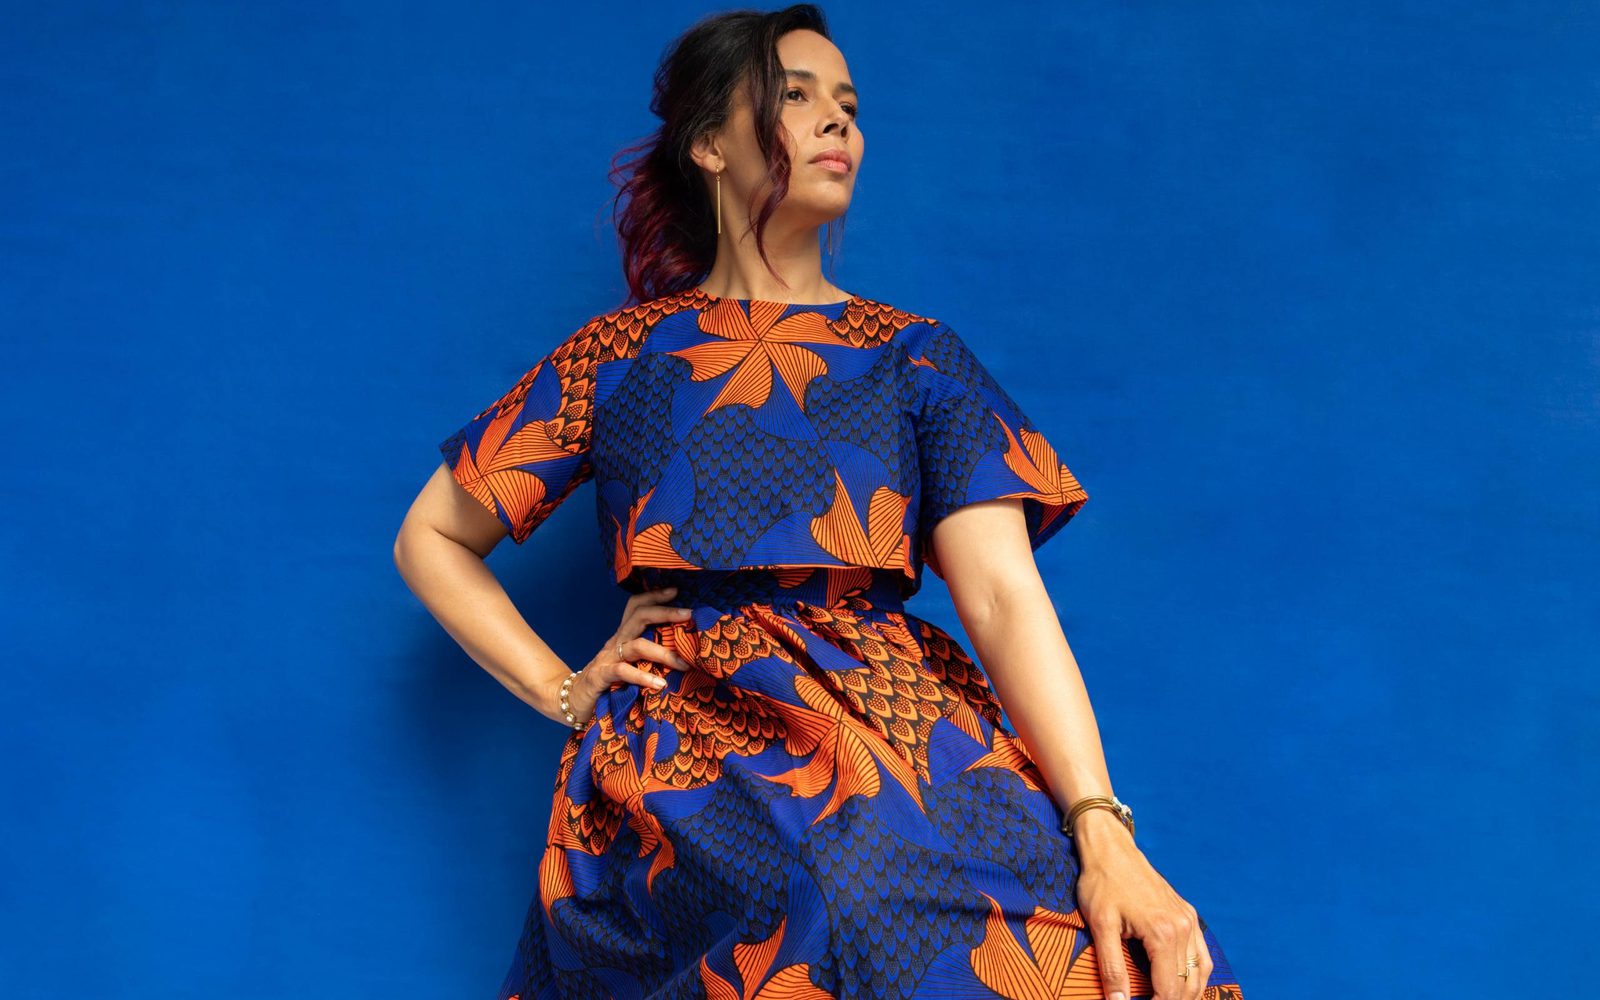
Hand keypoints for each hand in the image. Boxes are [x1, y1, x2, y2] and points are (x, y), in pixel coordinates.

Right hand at [558, 585, 694, 727]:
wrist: (573, 701)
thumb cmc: (608, 683)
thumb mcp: (630, 664)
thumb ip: (649, 657)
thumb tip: (685, 655)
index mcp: (623, 636)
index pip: (636, 607)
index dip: (654, 596)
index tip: (676, 591)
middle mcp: (616, 642)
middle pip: (639, 616)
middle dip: (665, 612)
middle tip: (689, 614)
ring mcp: (607, 658)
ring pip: (636, 645)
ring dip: (663, 653)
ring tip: (683, 664)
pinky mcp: (601, 676)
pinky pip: (623, 672)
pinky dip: (643, 677)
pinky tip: (659, 684)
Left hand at [1073, 811, 1213, 999]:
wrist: (1112, 849)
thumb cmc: (1102, 884)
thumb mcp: (1100, 925)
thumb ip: (1111, 967)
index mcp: (1162, 933)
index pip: (1169, 989)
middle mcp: (1183, 927)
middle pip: (1187, 984)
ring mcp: (1188, 920)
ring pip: (1200, 971)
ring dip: (1188, 993)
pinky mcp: (1187, 914)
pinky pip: (1202, 953)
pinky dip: (1197, 974)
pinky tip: (1184, 983)